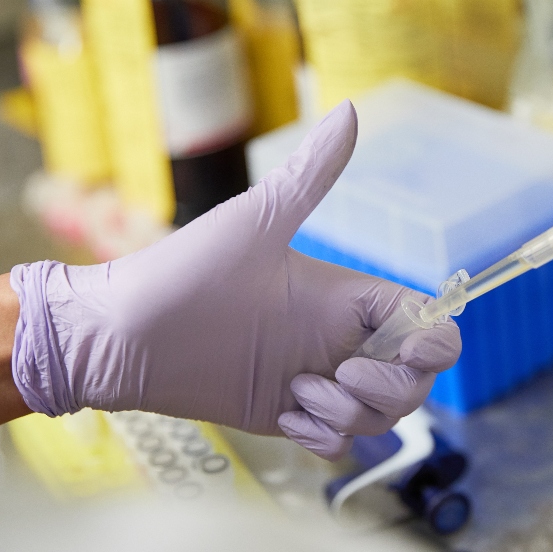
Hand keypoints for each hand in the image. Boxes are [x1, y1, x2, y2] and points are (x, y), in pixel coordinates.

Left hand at [10, 101, 460, 459]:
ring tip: (297, 394)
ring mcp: (315, 378)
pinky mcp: (288, 415)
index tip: (401, 349)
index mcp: (345, 296)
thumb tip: (351, 109)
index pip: (422, 323)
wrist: (121, 335)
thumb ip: (310, 176)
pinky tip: (286, 416)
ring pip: (380, 415)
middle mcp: (337, 339)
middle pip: (414, 379)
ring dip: (351, 413)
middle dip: (392, 388)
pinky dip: (326, 437)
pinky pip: (340, 442)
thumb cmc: (185, 272)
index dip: (432, 343)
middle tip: (341, 375)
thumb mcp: (256, 222)